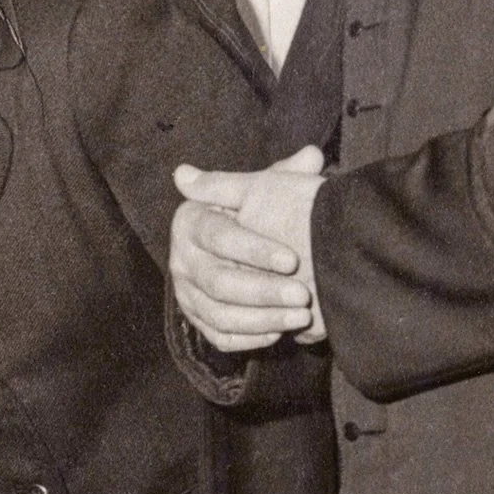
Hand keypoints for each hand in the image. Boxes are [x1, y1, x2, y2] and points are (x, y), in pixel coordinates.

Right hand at [170, 145, 327, 351]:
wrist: (236, 247)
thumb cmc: (253, 212)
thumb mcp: (263, 189)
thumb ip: (285, 175)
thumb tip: (311, 155)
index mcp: (191, 220)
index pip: (218, 236)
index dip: (254, 250)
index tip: (292, 259)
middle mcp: (181, 258)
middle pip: (218, 281)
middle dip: (263, 291)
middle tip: (302, 296)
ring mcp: (186, 292)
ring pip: (219, 314)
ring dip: (262, 319)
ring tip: (300, 318)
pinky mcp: (196, 319)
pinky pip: (219, 336)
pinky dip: (248, 339)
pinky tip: (279, 334)